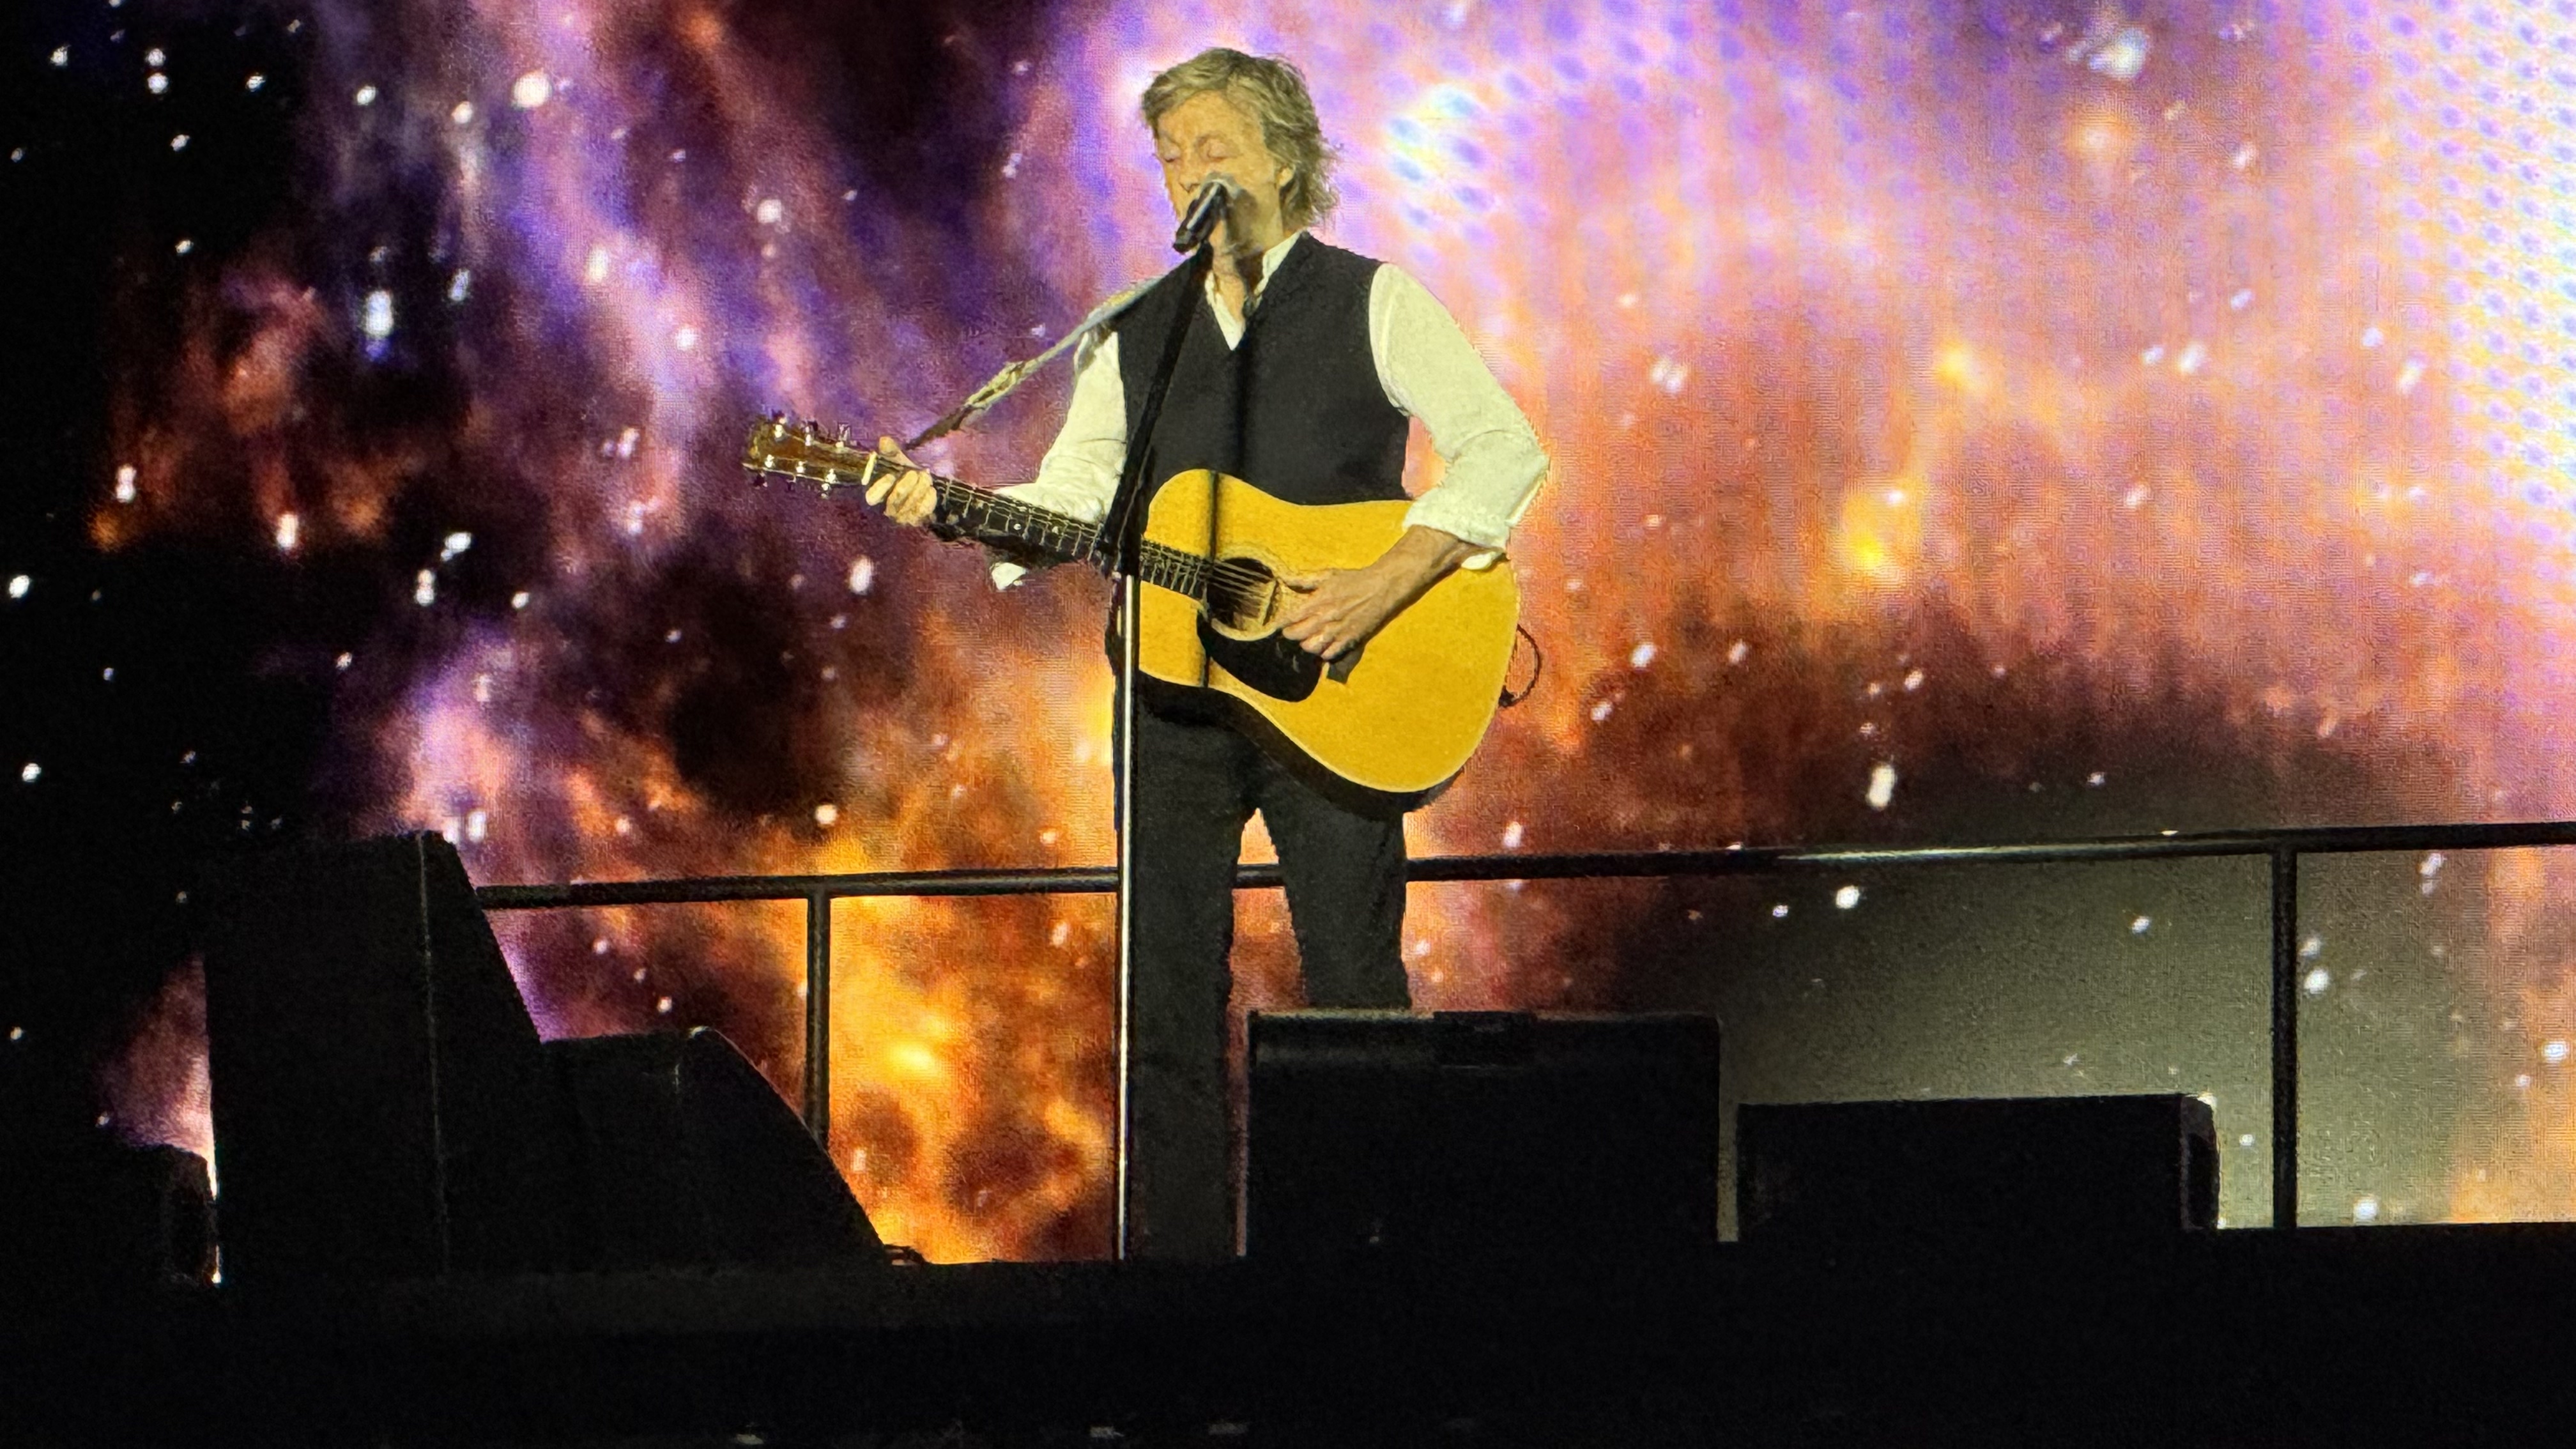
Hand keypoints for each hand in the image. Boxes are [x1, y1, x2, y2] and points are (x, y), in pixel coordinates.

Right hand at [864, 436, 936, 526]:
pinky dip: (928, 499)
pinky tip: (931, 490)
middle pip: (895, 500)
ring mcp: (902, 517)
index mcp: (877, 495)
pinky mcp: (916, 520)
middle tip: (916, 473)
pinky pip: (922, 511)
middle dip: (907, 485)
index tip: (890, 475)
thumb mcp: (897, 462)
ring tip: (925, 477)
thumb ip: (890, 452)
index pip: (872, 497)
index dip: (880, 487)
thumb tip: (884, 440)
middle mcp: (887, 509)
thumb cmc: (904, 475)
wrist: (921, 489)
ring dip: (920, 488)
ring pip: (910, 505)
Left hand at [1277, 526, 1479, 660]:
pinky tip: (1325, 644)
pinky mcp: (1350, 640)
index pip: (1289, 618)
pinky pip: (1329, 654)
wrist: (1382, 588)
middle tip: (1294, 631)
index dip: (1280, 623)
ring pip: (1311, 647)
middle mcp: (1325, 618)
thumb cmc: (1355, 580)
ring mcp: (1337, 631)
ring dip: (1307, 644)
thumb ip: (1304, 579)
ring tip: (1310, 638)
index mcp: (1317, 601)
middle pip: (1297, 635)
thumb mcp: (1328, 576)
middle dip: (1291, 634)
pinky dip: (1324, 652)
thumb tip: (1283, 578)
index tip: (1278, 624)